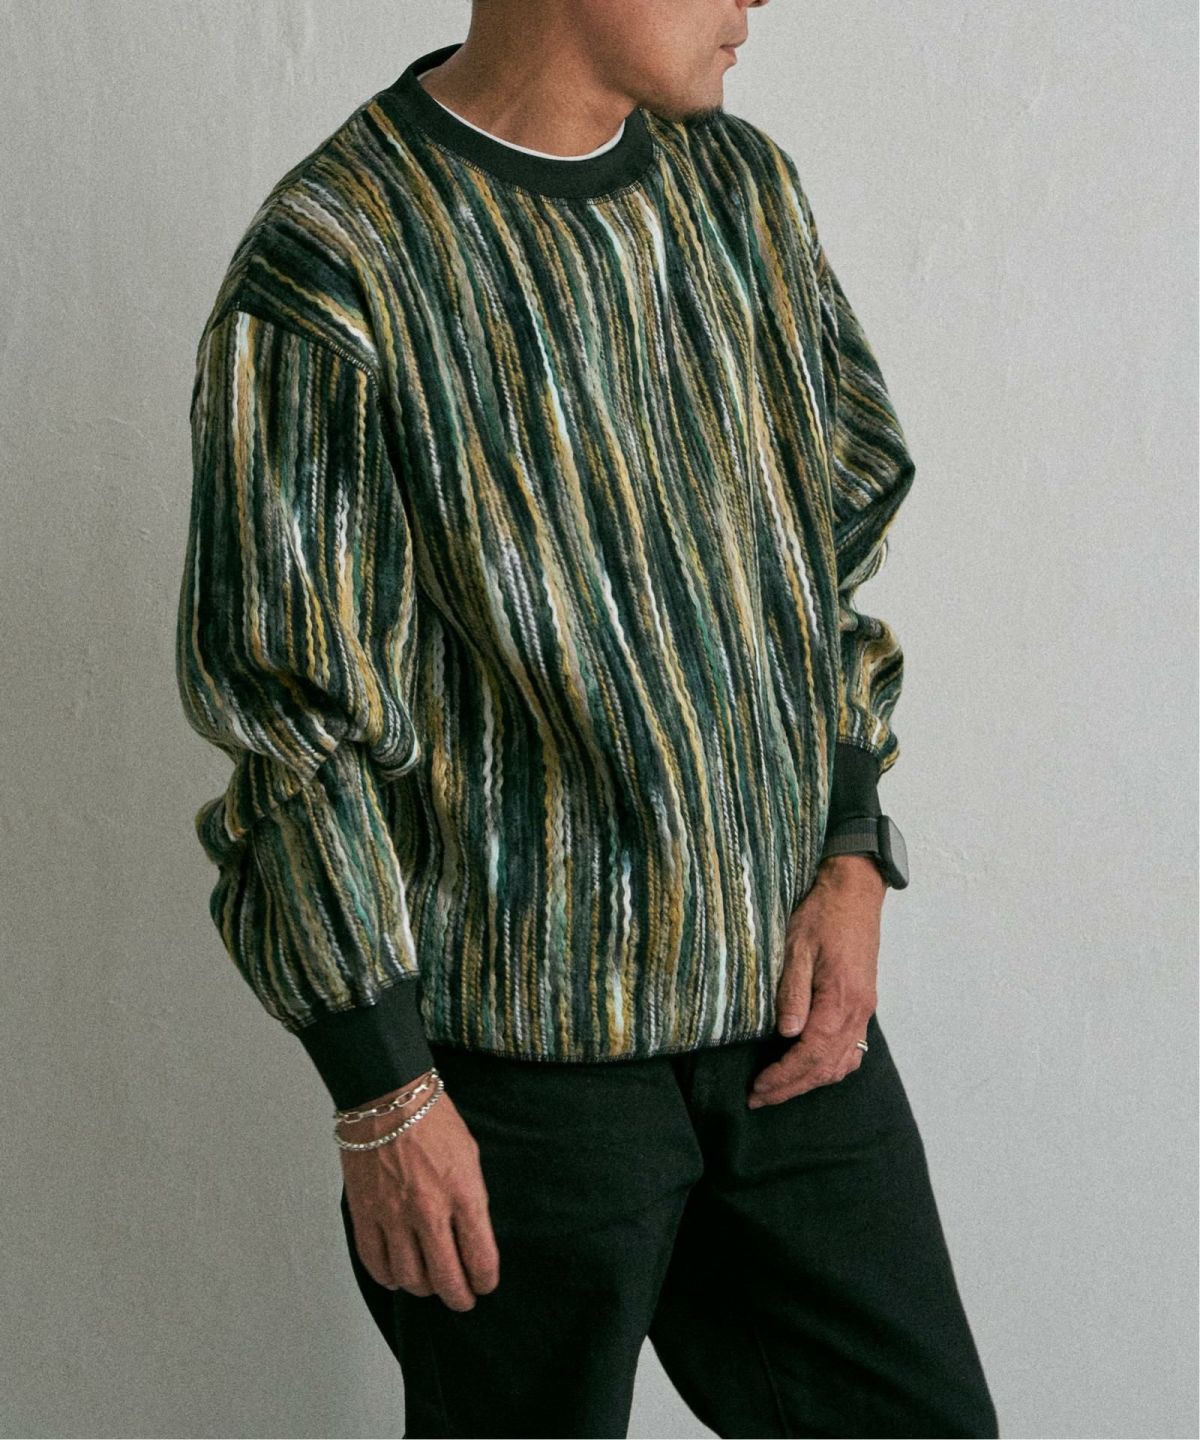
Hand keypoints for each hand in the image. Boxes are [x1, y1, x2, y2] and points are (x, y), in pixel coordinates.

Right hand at [340, 1075, 499, 1310]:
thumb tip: (471, 1235)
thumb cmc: (431, 1118)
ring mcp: (393, 1215)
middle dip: (459, 1297)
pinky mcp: (364, 1214)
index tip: (485, 1284)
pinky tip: (397, 1276)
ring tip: (430, 1285)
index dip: (485, 1279)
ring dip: (424, 1288)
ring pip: (410, 1278)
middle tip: (462, 1299)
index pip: (480, 1257)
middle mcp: (429, 1210)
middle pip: (446, 1278)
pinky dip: (388, 1277)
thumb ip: (471, 1198)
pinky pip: (375, 1263)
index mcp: (463, 1192)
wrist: (386, 1096)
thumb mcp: (469, 1155)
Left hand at [748, 854, 883, 1107]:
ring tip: (780, 1089)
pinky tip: (812, 1070)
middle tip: (759, 1098)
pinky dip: (832, 1067)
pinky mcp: (863, 1004)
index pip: (812, 1053)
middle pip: (827, 1066)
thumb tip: (787, 1034)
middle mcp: (858, 1011)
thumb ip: (793, 991)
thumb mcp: (797, 947)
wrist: (854, 893)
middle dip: (792, 1087)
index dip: (785, 1076)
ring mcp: (864, 1010)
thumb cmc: (822, 915)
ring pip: (843, 1063)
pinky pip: (853, 1049)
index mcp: (841, 998)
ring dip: (811, 1081)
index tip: (758, 1088)